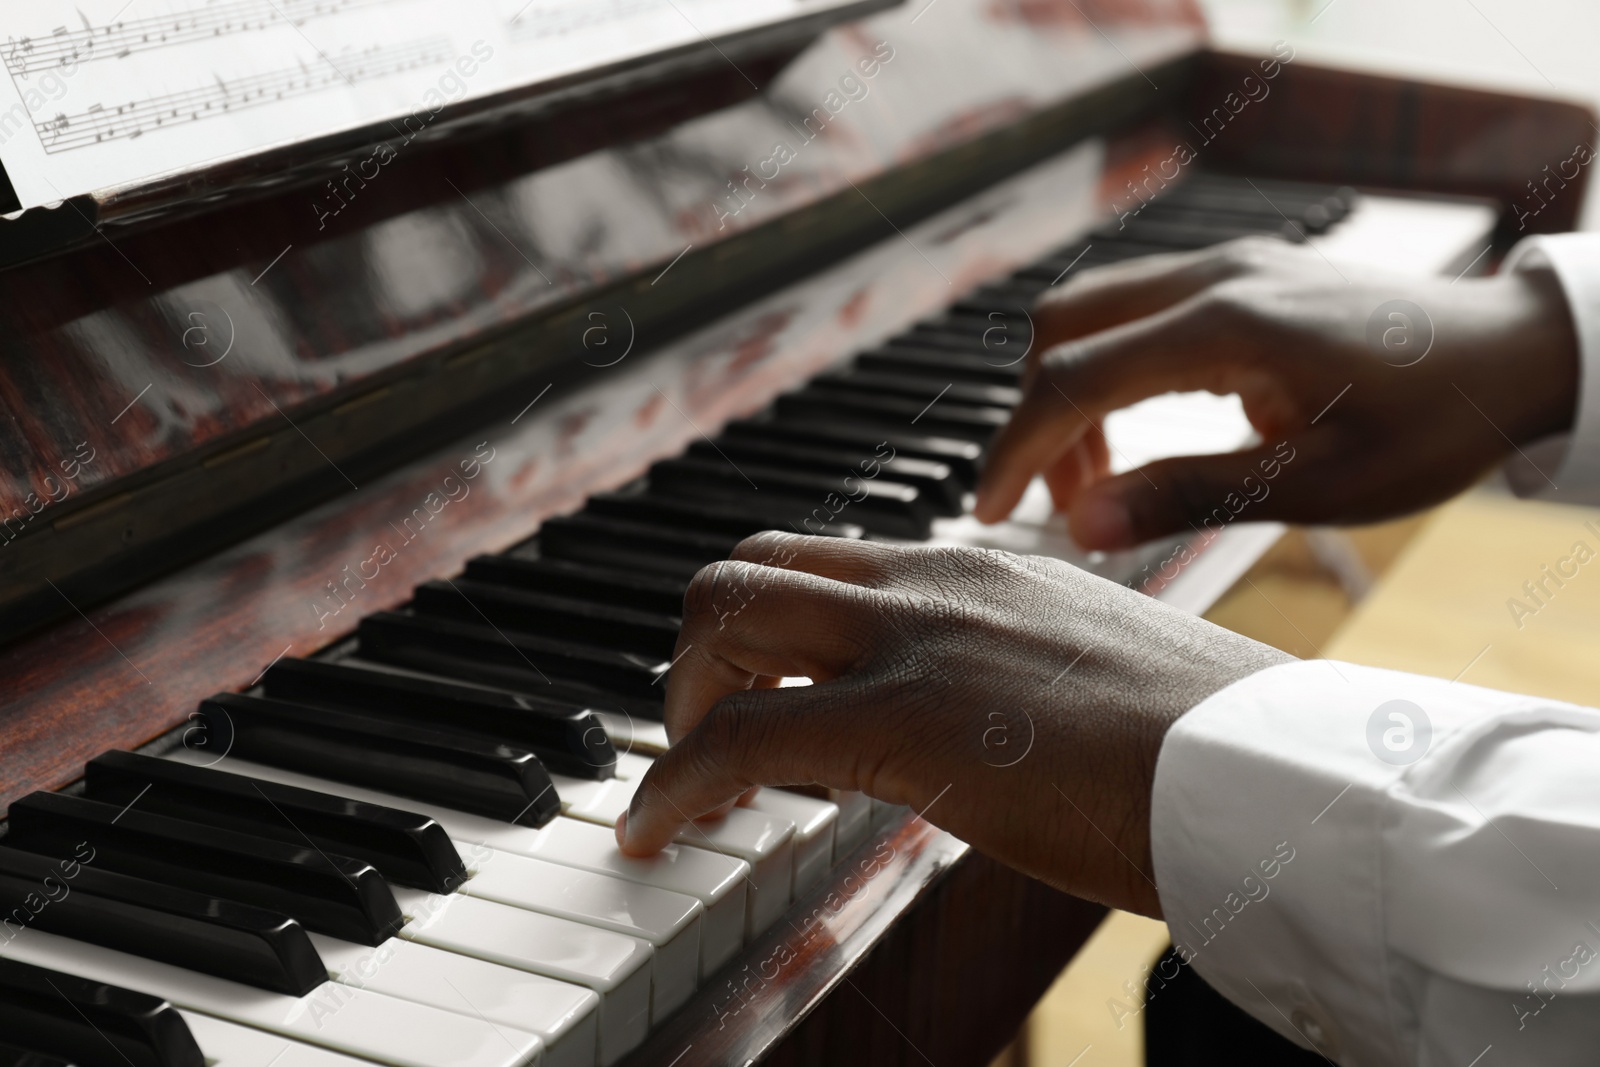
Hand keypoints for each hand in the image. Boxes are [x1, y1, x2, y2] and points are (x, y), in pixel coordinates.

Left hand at [616, 532, 1288, 916]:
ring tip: (687, 778)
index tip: (751, 683)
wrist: (1267, 776)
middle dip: (702, 646)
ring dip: (682, 701)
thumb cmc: (1204, 742)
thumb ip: (1013, 665)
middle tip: (704, 723)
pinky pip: (740, 738)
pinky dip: (675, 783)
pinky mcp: (905, 722)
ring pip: (726, 619)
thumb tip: (974, 706)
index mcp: (981, 565)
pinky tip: (659, 831)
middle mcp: (934, 579)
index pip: (828, 556)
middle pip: (751, 565)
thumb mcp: (1091, 669)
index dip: (765, 621)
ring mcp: (916, 641)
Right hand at [973, 236, 1579, 546]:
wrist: (1517, 352)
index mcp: (1230, 326)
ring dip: (1070, 392)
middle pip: (1062, 328)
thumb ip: (1191, 496)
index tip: (988, 510)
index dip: (1017, 449)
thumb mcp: (1320, 482)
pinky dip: (1110, 369)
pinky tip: (1149, 428)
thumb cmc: (1438, 422)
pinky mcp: (1239, 272)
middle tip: (1058, 503)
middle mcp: (1216, 277)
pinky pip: (1136, 308)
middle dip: (1036, 418)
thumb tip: (1086, 527)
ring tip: (1101, 478)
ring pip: (1093, 311)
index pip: (1076, 380)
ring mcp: (1226, 265)